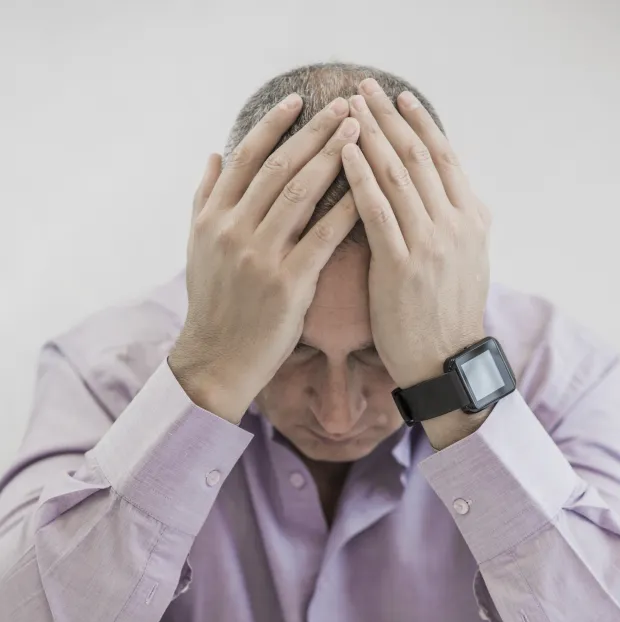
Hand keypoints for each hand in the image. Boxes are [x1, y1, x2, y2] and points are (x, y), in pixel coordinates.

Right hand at [169, 95, 360, 422]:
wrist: (217, 360)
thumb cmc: (214, 305)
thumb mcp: (197, 248)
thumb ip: (204, 198)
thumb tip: (213, 154)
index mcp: (213, 217)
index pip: (246, 158)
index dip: (274, 125)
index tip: (300, 100)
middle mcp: (233, 229)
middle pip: (279, 167)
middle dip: (314, 132)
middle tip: (346, 106)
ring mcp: (260, 255)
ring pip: (301, 192)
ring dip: (334, 157)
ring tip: (360, 132)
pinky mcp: (287, 283)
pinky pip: (322, 236)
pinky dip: (346, 208)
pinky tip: (369, 189)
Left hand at [340, 79, 491, 397]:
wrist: (446, 363)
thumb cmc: (447, 315)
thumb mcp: (467, 261)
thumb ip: (456, 223)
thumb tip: (446, 193)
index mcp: (473, 218)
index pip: (443, 156)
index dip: (419, 122)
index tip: (397, 98)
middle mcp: (455, 223)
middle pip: (418, 155)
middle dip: (388, 117)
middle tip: (362, 88)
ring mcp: (430, 243)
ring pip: (397, 175)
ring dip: (370, 135)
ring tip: (345, 110)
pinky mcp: (401, 266)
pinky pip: (377, 211)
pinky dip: (360, 177)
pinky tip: (344, 154)